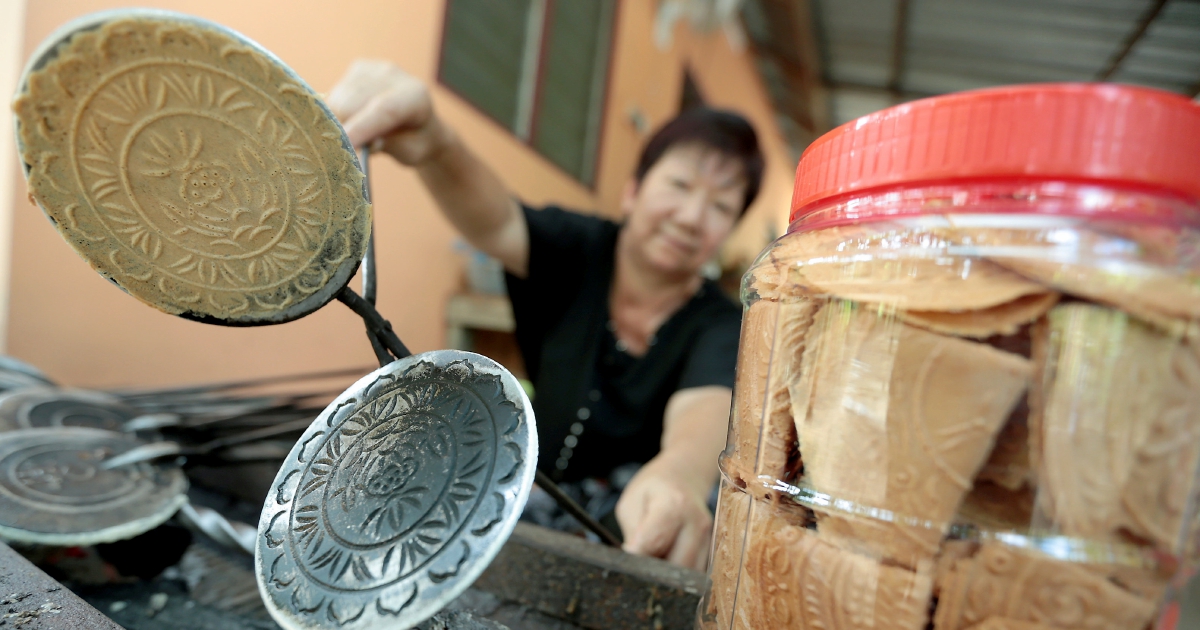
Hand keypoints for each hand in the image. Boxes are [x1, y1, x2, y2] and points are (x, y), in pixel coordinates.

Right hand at [325, 60, 451, 165]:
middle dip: (345, 130)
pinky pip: (333, 96)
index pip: (383, 109)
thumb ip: (387, 145)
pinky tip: (353, 120)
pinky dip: (336, 114)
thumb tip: (355, 143)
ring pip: (337, 100)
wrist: (419, 123)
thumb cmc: (415, 141)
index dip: (361, 128)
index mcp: (414, 96)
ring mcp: (373, 69)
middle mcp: (393, 75)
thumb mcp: (410, 152)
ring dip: (339, 123)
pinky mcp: (357, 68)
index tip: (345, 145)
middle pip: (351, 103)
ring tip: (357, 134)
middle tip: (354, 148)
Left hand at [615, 455, 712, 570]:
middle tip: (638, 566)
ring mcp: (708, 537)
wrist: (682, 477)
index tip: (625, 562)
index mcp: (674, 505)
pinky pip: (694, 572)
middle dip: (655, 572)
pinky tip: (667, 559)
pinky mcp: (711, 549)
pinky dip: (679, 574)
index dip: (636, 559)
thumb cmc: (652, 490)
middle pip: (676, 566)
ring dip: (668, 576)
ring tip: (653, 559)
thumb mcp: (631, 504)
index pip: (653, 544)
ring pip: (688, 575)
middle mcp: (696, 522)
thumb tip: (634, 565)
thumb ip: (633, 535)